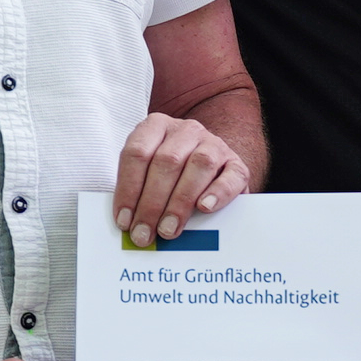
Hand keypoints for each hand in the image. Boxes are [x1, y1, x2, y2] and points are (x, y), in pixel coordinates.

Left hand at [114, 110, 250, 247]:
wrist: (211, 172)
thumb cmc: (173, 177)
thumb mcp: (150, 175)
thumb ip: (139, 193)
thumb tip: (129, 223)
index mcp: (157, 126)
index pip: (137, 153)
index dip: (128, 188)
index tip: (124, 220)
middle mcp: (186, 130)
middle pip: (166, 161)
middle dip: (152, 203)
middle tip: (145, 233)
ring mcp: (214, 144)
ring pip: (199, 165)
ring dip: (180, 202)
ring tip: (169, 229)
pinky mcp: (237, 164)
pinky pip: (231, 176)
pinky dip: (217, 193)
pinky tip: (205, 208)